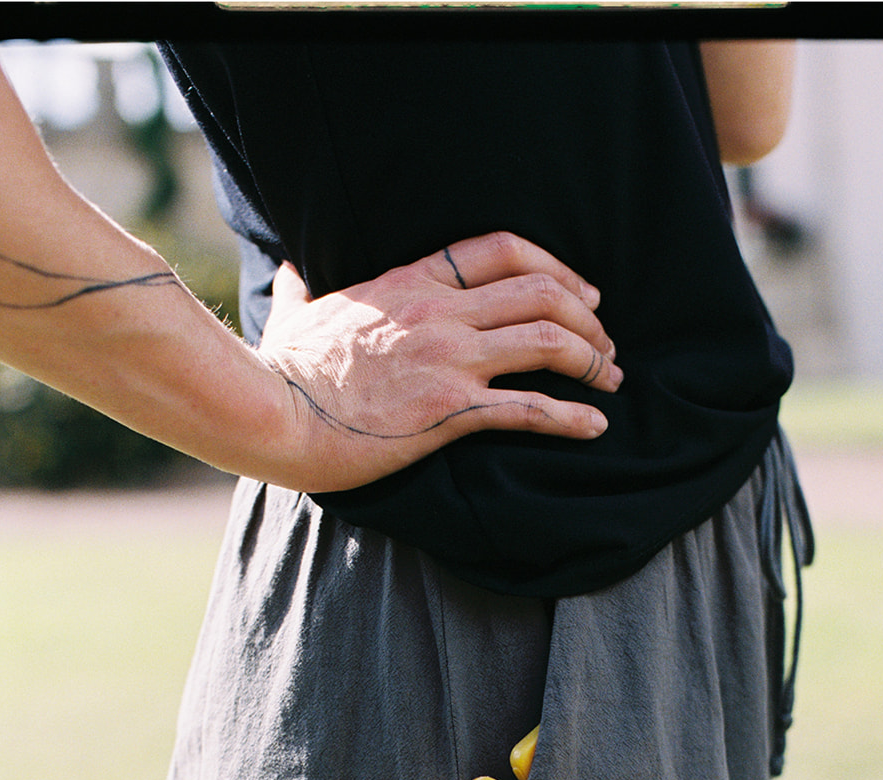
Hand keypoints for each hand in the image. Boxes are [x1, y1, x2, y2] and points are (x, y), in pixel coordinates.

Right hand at [257, 231, 623, 492]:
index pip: (502, 249)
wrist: (272, 412)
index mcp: (410, 281)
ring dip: (592, 360)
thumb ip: (302, 288)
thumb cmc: (282, 369)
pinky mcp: (449, 411)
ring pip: (548, 340)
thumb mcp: (295, 312)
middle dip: (588, 316)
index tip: (582, 292)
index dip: (556, 265)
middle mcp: (439, 312)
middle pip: (542, 290)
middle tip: (606, 344)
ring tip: (610, 381)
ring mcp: (448, 360)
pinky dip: (573, 417)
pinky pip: (530, 409)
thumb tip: (291, 272)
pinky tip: (596, 427)